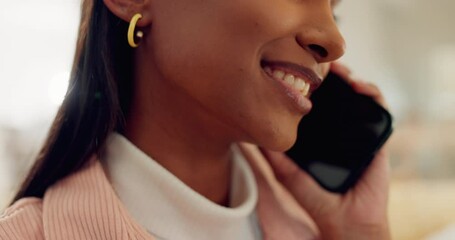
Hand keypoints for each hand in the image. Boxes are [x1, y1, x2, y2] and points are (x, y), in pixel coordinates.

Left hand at [261, 62, 390, 239]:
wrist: (349, 220)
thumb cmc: (318, 200)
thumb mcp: (289, 174)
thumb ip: (273, 156)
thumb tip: (251, 135)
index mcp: (320, 135)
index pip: (317, 103)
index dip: (310, 85)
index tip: (299, 70)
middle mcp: (339, 130)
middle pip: (337, 95)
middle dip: (331, 75)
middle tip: (321, 63)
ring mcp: (358, 132)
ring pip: (357, 96)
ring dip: (351, 78)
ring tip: (340, 71)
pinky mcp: (377, 137)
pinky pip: (380, 109)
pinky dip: (373, 93)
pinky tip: (360, 87)